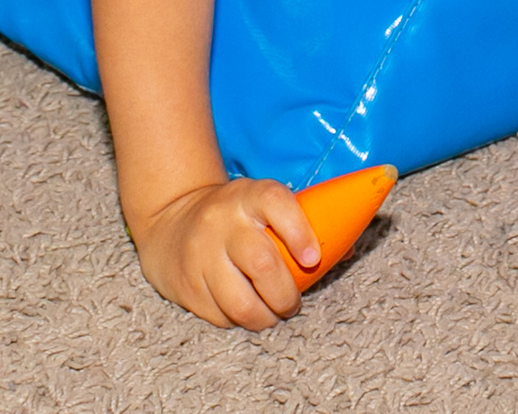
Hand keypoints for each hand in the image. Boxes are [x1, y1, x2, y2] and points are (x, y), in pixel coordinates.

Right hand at [128, 177, 321, 329]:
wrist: (170, 219)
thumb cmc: (237, 217)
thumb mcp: (263, 204)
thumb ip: (301, 222)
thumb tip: (347, 249)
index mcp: (249, 196)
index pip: (276, 203)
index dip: (298, 230)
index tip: (312, 258)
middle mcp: (223, 221)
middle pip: (262, 264)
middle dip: (286, 295)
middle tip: (292, 304)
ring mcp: (200, 253)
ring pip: (240, 302)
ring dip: (264, 318)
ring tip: (271, 315)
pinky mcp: (185, 284)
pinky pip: (219, 317)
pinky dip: (237, 322)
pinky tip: (243, 311)